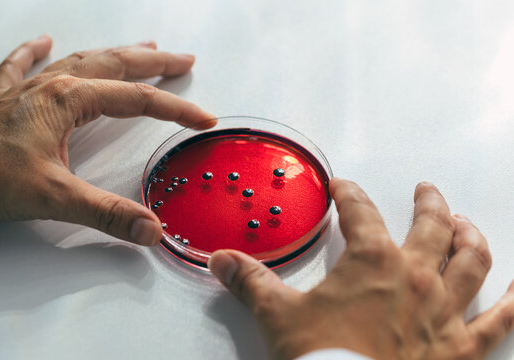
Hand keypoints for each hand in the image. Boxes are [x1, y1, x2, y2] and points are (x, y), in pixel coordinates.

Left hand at [0, 35, 214, 245]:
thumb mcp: (53, 198)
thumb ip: (107, 214)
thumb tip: (151, 230)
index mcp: (68, 100)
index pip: (137, 100)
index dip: (176, 109)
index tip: (203, 119)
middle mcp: (52, 85)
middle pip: (117, 66)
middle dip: (155, 63)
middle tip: (183, 60)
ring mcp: (28, 88)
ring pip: (82, 60)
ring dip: (117, 53)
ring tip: (143, 47)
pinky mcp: (4, 99)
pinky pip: (22, 65)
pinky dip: (35, 52)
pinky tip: (42, 40)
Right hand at [208, 179, 513, 358]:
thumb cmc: (320, 359)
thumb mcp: (278, 316)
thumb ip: (251, 282)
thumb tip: (221, 261)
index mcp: (372, 261)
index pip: (360, 212)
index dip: (349, 195)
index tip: (343, 188)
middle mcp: (415, 277)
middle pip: (430, 225)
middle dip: (428, 202)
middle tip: (426, 191)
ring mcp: (444, 311)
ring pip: (471, 260)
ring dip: (469, 236)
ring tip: (465, 224)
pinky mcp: (462, 348)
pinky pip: (500, 322)